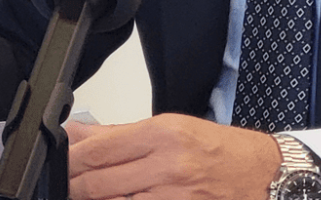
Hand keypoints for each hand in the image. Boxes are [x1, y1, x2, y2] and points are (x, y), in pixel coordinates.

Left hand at [67, 113, 280, 199]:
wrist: (261, 176)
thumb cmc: (220, 150)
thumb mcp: (172, 128)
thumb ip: (120, 133)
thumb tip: (78, 134)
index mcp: (164, 134)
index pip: (99, 150)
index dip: (70, 160)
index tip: (59, 162)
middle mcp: (167, 166)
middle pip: (98, 182)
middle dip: (74, 186)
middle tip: (66, 184)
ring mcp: (171, 198)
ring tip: (88, 194)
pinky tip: (116, 199)